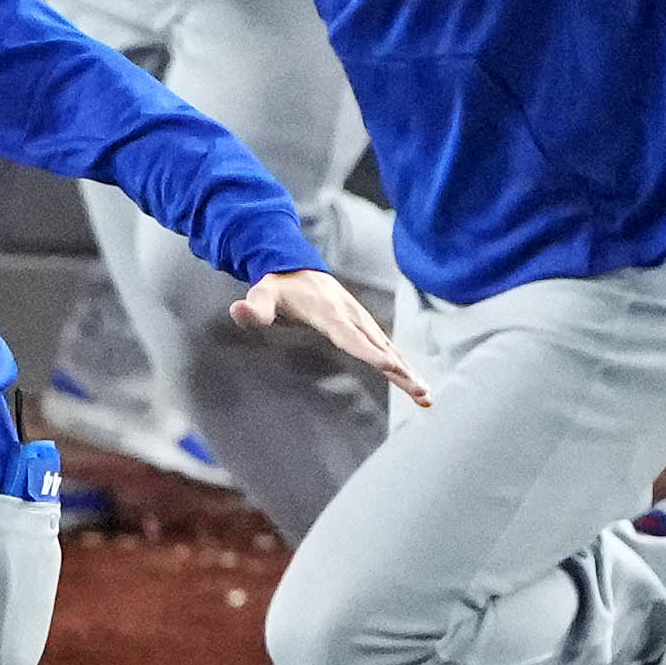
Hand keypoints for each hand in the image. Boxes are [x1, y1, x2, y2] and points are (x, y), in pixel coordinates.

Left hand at [232, 267, 436, 404]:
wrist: (297, 268)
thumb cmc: (278, 286)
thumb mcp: (262, 294)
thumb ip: (254, 307)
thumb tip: (238, 311)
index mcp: (330, 312)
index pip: (353, 336)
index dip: (371, 352)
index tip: (391, 366)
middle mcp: (352, 317)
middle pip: (381, 348)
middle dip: (402, 370)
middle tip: (422, 392)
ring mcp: (361, 321)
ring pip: (390, 349)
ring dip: (409, 372)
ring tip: (427, 396)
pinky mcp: (364, 326)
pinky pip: (387, 348)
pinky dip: (403, 365)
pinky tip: (415, 382)